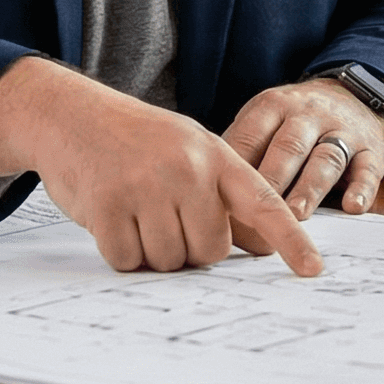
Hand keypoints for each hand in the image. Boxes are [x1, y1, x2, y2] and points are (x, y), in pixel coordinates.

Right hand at [0, 57, 322, 276]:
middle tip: (162, 217)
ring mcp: (147, 185)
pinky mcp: (108, 205)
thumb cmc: (136, 141)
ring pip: (168, 261)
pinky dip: (120, 252)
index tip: (312, 270)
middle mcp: (187, 168)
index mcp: (215, 155)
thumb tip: (262, 246)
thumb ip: (225, 196)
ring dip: (150, 252)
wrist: (70, 113)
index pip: (263, 203)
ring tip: (136, 212)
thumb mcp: (189, 152)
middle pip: (209, 251)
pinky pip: (128, 261)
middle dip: (187, 248)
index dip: (291, 239)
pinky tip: (112, 219)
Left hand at [223, 78, 383, 217]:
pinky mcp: (371, 149)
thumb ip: (243, 152)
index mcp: (272, 107)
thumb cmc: (294, 121)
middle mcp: (308, 115)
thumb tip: (207, 198)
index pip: (251, 136)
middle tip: (256, 213)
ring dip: (310, 187)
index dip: (236, 170)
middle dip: (272, 180)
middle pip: (288, 147)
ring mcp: (342, 130)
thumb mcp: (264, 121)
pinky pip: (367, 168)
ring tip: (296, 214)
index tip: (221, 202)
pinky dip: (362, 188)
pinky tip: (353, 206)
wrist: (353, 95)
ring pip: (326, 157)